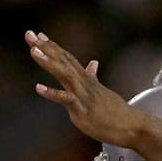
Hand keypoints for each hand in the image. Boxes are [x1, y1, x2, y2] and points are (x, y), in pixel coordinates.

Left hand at [27, 30, 152, 148]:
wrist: (132, 125)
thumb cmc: (117, 113)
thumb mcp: (102, 91)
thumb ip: (93, 77)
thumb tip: (93, 64)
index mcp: (87, 80)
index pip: (68, 58)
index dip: (53, 47)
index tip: (39, 35)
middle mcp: (84, 84)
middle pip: (63, 60)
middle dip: (45, 47)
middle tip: (29, 34)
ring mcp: (83, 95)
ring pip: (64, 74)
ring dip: (48, 62)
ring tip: (33, 51)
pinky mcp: (83, 109)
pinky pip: (65, 99)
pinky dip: (51, 93)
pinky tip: (38, 87)